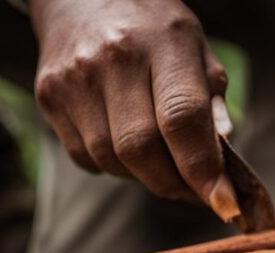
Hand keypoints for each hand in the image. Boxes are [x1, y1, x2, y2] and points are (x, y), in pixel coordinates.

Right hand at [29, 0, 238, 216]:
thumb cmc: (151, 27)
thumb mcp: (195, 46)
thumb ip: (210, 100)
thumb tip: (220, 158)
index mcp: (163, 41)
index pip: (182, 118)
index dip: (204, 169)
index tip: (225, 204)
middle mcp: (114, 59)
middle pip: (142, 150)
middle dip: (175, 184)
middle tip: (194, 190)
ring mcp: (75, 80)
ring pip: (113, 161)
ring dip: (144, 176)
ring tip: (160, 160)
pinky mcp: (49, 98)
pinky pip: (87, 158)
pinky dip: (113, 165)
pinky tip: (123, 141)